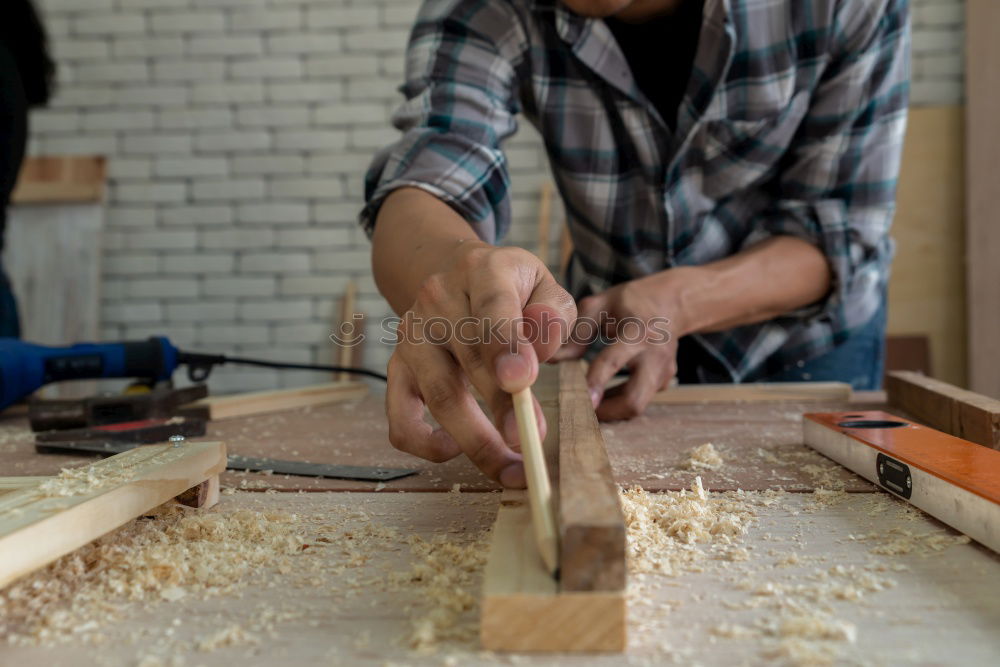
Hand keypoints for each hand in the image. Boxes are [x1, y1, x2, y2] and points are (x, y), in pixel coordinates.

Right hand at [386, 242, 575, 487]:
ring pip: (438, 394)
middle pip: (467, 359)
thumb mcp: (541, 284)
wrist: (452, 274)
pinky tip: (453, 450)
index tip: (522, 381)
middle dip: (501, 406)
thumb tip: (538, 349)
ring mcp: (412, 336)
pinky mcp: (398, 368)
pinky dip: (424, 443)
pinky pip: (400, 416)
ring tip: (510, 469)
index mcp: (480, 271)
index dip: (505, 345)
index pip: (491, 307)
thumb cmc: (509, 288)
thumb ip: (552, 313)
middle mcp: (438, 300)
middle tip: (531, 441)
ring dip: (474, 439)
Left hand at [552, 270, 689, 420]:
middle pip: (634, 400)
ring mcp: (664, 372)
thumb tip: (551, 359)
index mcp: (636, 331)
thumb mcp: (599, 306)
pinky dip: (620, 402)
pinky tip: (605, 392)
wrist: (670, 303)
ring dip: (610, 409)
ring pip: (637, 406)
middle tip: (579, 410)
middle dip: (606, 412)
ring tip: (588, 400)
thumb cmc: (629, 303)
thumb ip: (576, 333)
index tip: (582, 399)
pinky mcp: (665, 382)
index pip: (613, 360)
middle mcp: (654, 355)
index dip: (596, 381)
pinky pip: (640, 400)